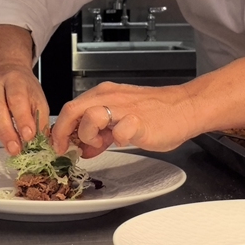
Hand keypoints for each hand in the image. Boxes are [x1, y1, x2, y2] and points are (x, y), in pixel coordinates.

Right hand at [0, 64, 47, 154]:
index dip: (22, 118)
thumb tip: (40, 141)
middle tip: (14, 148)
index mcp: (16, 81)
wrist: (9, 69)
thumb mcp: (38, 100)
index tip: (29, 136)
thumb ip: (40, 119)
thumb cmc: (25, 90)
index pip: (18, 99)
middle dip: (5, 130)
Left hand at [51, 82, 194, 158]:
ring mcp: (124, 108)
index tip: (60, 144)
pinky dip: (118, 140)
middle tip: (67, 149)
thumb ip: (100, 133)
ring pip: (90, 117)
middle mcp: (110, 97)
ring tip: (101, 143)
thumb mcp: (120, 120)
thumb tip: (84, 149)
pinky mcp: (139, 121)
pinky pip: (120, 131)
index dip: (60, 128)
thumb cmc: (156, 112)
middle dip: (63, 133)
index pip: (70, 108)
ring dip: (89, 135)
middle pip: (72, 110)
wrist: (184, 108)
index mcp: (104, 94)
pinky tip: (125, 141)